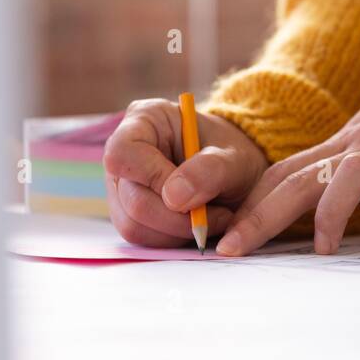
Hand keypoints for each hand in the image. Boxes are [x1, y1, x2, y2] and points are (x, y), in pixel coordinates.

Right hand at [102, 98, 268, 247]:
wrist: (237, 173)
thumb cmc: (233, 156)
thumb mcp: (234, 157)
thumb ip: (211, 170)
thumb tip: (173, 197)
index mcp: (145, 121)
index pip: (124, 153)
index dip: (154, 178)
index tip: (191, 193)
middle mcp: (124, 154)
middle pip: (132, 199)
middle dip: (178, 217)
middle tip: (219, 216)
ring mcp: (122, 187)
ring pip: (134, 225)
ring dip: (179, 231)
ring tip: (213, 219)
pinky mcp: (129, 215)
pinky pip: (143, 239)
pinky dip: (174, 239)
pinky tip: (199, 226)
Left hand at [217, 83, 359, 256]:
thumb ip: (342, 191)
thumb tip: (324, 230)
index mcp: (337, 152)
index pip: (282, 175)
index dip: (249, 205)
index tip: (223, 238)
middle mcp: (358, 152)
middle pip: (300, 179)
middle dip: (262, 216)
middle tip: (232, 249)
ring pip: (353, 174)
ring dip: (333, 211)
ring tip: (325, 249)